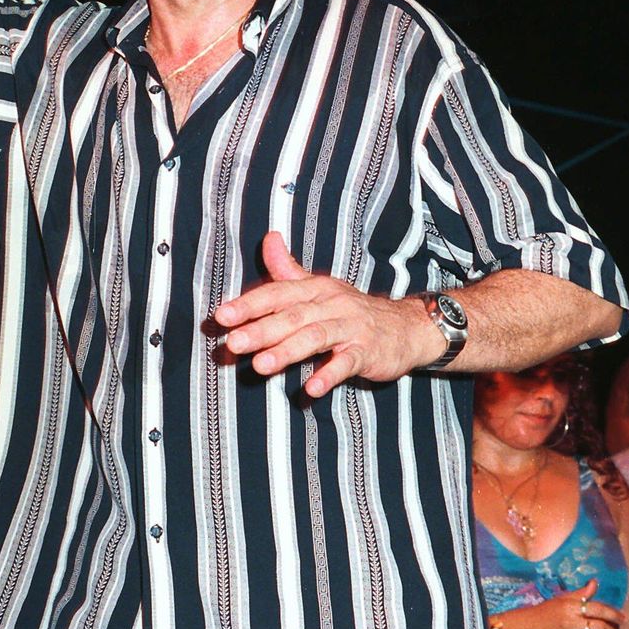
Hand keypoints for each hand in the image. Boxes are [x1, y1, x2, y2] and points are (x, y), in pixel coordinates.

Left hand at [214, 232, 433, 396]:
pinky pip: (346, 363)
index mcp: (314, 289)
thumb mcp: (319, 288)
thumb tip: (267, 239)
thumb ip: (288, 270)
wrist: (406, 327)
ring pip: (315, 337)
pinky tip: (311, 389)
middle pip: (291, 316)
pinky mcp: (367, 351)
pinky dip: (329, 374)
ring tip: (261, 366)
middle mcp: (331, 304)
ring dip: (287, 351)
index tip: (221, 317)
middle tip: (232, 344)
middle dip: (260, 330)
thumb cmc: (352, 311)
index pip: (277, 294)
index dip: (248, 305)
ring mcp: (350, 327)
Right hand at [503, 579, 622, 628]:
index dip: (613, 614)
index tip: (623, 618)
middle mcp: (570, 622)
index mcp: (570, 607)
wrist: (525, 627)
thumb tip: (595, 582)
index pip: (597, 609)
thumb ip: (580, 593)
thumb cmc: (545, 611)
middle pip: (599, 627)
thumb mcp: (561, 599)